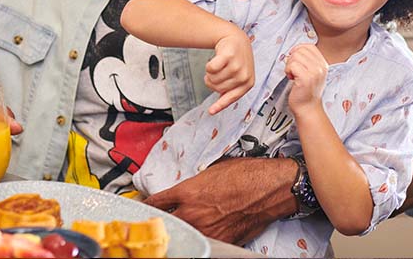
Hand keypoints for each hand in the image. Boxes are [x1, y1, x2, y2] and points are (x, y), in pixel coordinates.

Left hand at [143, 157, 296, 244]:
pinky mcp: (221, 240)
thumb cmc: (246, 174)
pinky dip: (198, 237)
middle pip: (164, 223)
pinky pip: (202, 241)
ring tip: (176, 229)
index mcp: (187, 192)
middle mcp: (192, 213)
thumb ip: (194, 183)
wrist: (269, 187)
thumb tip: (187, 190)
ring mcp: (206, 230)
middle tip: (155, 221)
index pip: (156, 202)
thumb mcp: (212, 170)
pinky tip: (198, 234)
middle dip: (159, 221)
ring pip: (182, 234)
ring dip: (178, 231)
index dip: (147, 204)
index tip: (143, 205)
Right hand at [205, 31, 254, 114]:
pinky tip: (214, 60)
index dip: (220, 105)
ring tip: (217, 66)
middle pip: (218, 88)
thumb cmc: (236, 60)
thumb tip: (215, 109)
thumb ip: (231, 91)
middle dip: (212, 82)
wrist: (236, 39)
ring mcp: (237, 66)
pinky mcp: (229, 56)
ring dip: (210, 73)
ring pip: (213, 78)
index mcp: (248, 83)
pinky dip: (208, 66)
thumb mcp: (239, 76)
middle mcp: (244, 76)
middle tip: (216, 73)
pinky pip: (211, 68)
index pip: (232, 98)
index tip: (210, 112)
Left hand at [284, 43, 327, 112]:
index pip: (309, 46)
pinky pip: (292, 65)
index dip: (298, 50)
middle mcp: (321, 67)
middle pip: (300, 50)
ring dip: (289, 65)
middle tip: (293, 70)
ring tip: (293, 74)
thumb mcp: (312, 73)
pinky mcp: (306, 78)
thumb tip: (295, 50)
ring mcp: (314, 72)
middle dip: (292, 58)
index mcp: (323, 64)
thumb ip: (307, 61)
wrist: (308, 109)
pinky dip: (288, 71)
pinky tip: (291, 78)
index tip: (295, 59)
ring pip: (295, 56)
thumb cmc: (306, 92)